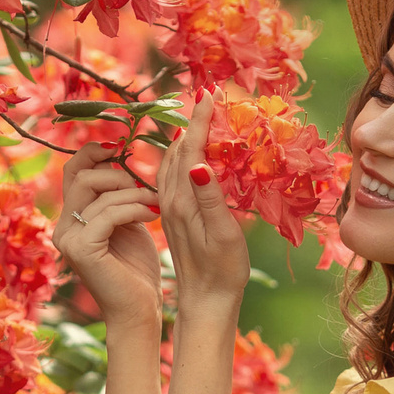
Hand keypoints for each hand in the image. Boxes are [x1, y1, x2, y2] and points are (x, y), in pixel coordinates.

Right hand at [53, 140, 163, 331]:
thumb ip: (117, 194)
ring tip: (155, 205)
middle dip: (119, 175)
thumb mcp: (127, 220)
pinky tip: (151, 216)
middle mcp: (62, 227)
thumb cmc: (136, 267)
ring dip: (133, 193)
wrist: (139, 309)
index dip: (95, 152)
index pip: (73, 169)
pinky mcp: (81, 249)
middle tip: (145, 189)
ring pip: (97, 193)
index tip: (123, 148)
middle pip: (82, 175)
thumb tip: (120, 154)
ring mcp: (68, 239)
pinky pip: (107, 213)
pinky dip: (133, 209)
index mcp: (71, 217)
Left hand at [154, 94, 247, 319]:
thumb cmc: (223, 272)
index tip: (209, 91)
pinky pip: (173, 175)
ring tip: (200, 116)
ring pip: (172, 161)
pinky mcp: (174, 216)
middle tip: (207, 95)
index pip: (190, 148)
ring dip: (186, 136)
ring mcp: (170, 207)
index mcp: (184, 200)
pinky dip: (182, 156)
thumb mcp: (223, 235)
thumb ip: (210, 198)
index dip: (200, 118)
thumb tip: (199, 163)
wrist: (206, 302)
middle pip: (178, 149)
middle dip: (193, 120)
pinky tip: (191, 154)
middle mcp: (171, 200)